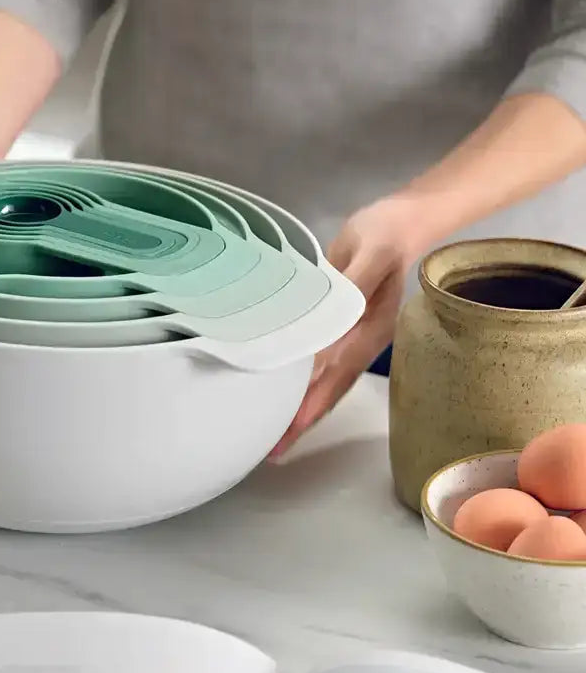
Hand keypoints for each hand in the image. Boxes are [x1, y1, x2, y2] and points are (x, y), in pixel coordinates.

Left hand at [269, 197, 424, 459]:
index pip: (336, 372)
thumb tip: (328, 318)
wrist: (399, 222)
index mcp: (368, 329)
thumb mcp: (369, 254)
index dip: (313, 400)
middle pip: (330, 389)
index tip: (290, 426)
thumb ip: (350, 287)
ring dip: (302, 412)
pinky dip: (304, 389)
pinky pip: (320, 367)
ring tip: (276, 441)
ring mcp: (351, 340)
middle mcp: (360, 342)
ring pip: (326, 384)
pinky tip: (285, 401)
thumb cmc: (384, 235)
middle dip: (302, 420)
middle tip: (273, 450)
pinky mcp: (339, 330)